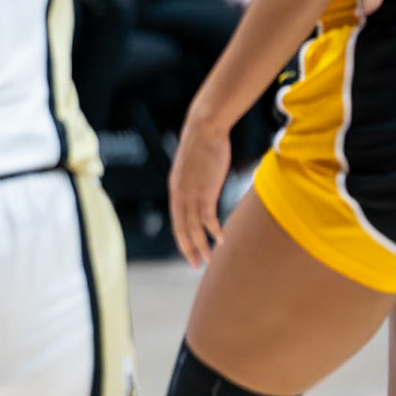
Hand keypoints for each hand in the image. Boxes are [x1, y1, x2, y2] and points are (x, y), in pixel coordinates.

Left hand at [169, 114, 230, 266]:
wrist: (204, 130)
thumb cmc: (202, 146)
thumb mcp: (192, 169)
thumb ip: (193, 182)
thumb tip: (199, 189)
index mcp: (175, 190)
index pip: (176, 221)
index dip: (182, 238)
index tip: (189, 252)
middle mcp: (179, 195)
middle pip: (181, 228)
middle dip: (188, 248)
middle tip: (195, 265)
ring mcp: (191, 193)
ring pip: (193, 226)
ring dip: (200, 245)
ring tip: (207, 260)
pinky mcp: (205, 190)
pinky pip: (208, 217)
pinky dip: (213, 230)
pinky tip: (220, 240)